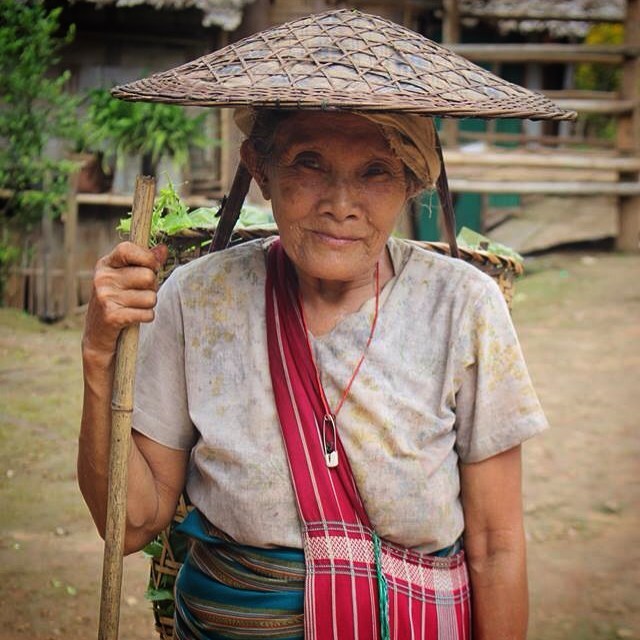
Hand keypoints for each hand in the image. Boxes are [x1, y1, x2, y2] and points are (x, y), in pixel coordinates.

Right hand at [83, 242, 167, 358]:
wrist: (98, 336)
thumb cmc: (118, 302)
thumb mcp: (126, 279)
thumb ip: (145, 262)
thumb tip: (163, 249)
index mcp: (105, 265)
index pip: (127, 249)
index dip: (147, 257)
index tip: (153, 266)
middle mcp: (102, 278)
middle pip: (148, 276)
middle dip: (152, 288)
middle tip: (140, 295)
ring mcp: (105, 297)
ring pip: (151, 297)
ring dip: (149, 305)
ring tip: (135, 308)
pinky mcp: (112, 316)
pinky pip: (147, 314)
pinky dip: (146, 317)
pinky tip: (134, 318)